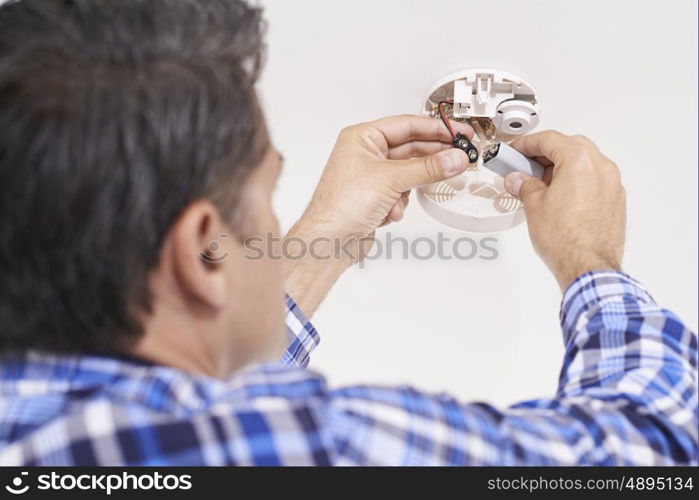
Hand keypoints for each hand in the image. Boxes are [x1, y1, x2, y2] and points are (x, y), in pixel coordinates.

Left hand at [285, 114, 472, 315]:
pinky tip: (389, 212)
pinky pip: (401, 193)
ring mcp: (370, 176)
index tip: (458, 132)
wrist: (329, 242)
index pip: (407, 125)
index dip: (436, 128)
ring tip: (405, 196)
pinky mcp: (375, 197)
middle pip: (410, 149)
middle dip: (430, 160)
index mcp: (362, 138)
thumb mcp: (391, 179)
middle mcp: (365, 154)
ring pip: (408, 174)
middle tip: (456, 159)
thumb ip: (427, 168)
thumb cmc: (340, 206)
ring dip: (409, 188)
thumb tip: (453, 158)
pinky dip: (399, 203)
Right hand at [503, 131, 625, 290]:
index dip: (526, 143)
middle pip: (570, 146)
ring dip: (562, 167)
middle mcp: (601, 167)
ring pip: (585, 163)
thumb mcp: (534, 205)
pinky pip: (594, 181)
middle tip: (525, 166)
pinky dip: (576, 182)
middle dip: (545, 154)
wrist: (587, 266)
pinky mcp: (615, 201)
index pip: (550, 139)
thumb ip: (524, 185)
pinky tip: (559, 198)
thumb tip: (518, 180)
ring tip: (540, 185)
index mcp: (580, 160)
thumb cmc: (566, 239)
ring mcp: (612, 184)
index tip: (515, 150)